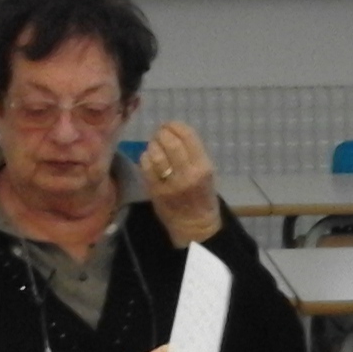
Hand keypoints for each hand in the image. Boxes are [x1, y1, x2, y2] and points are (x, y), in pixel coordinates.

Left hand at [140, 122, 221, 247]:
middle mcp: (187, 173)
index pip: (187, 136)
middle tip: (160, 134)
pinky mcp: (156, 191)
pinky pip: (146, 167)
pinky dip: (145, 158)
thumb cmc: (202, 196)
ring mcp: (170, 183)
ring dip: (152, 145)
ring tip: (154, 146)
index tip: (170, 126)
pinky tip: (149, 159)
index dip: (175, 126)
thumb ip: (193, 153)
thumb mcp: (207, 172)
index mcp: (203, 167)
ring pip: (156, 153)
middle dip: (162, 133)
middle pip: (170, 142)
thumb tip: (173, 132)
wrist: (194, 225)